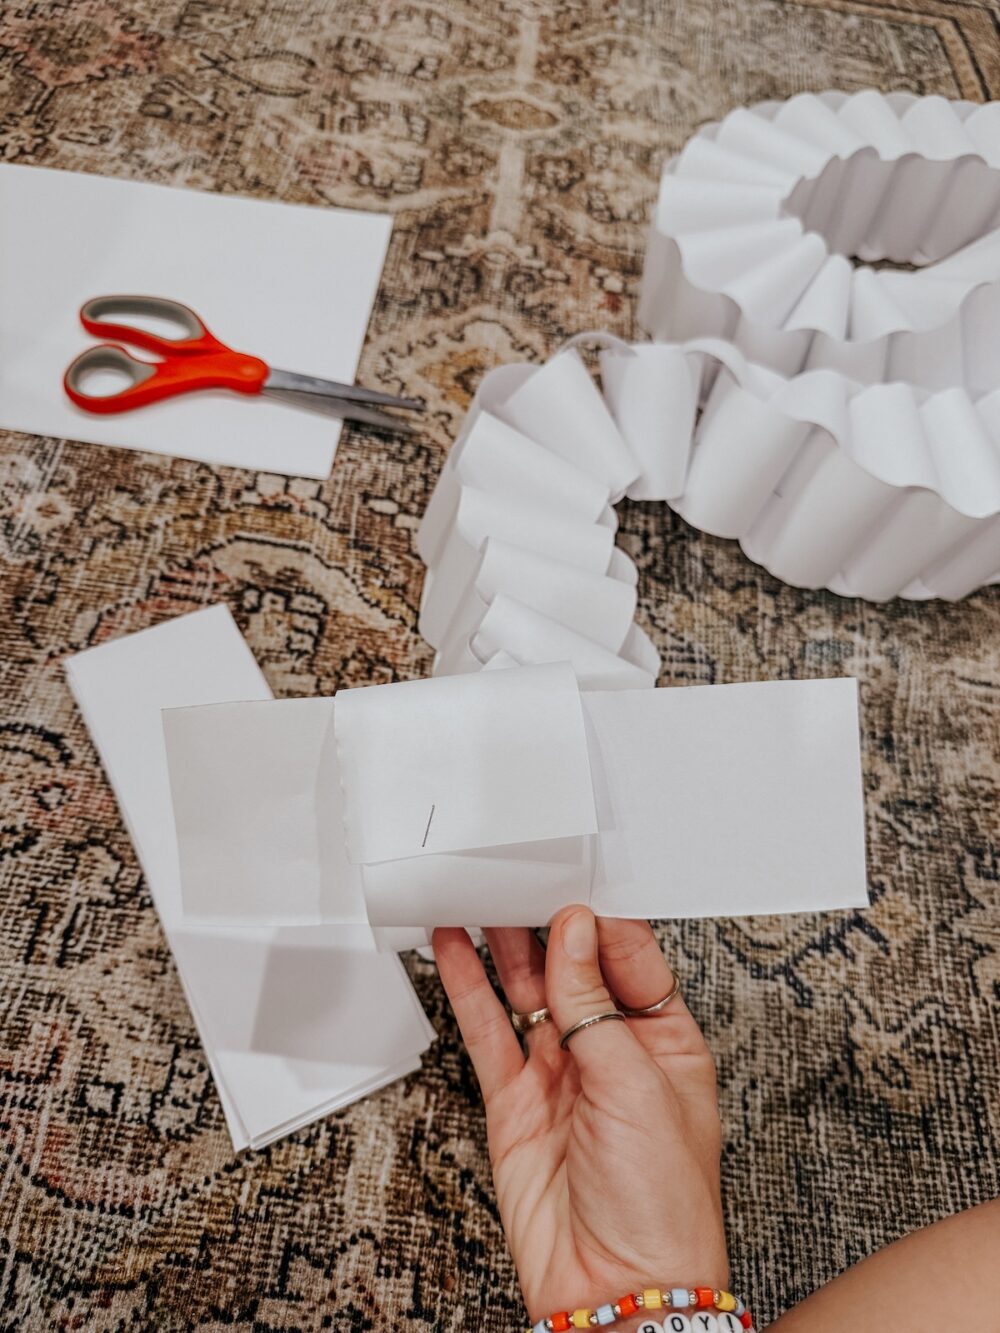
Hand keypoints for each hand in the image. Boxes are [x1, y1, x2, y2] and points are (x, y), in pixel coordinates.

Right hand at [433, 907, 727, 1323]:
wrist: (615, 1290)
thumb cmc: (662, 1206)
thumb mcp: (637, 1085)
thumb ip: (594, 1004)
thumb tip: (574, 933)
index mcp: (664, 1041)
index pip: (628, 958)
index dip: (597, 920)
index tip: (568, 883)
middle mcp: (611, 1052)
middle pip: (571, 967)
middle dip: (543, 922)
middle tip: (515, 876)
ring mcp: (560, 1075)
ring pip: (525, 990)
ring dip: (501, 944)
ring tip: (478, 895)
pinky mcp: (515, 1100)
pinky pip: (487, 1031)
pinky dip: (466, 987)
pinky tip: (453, 949)